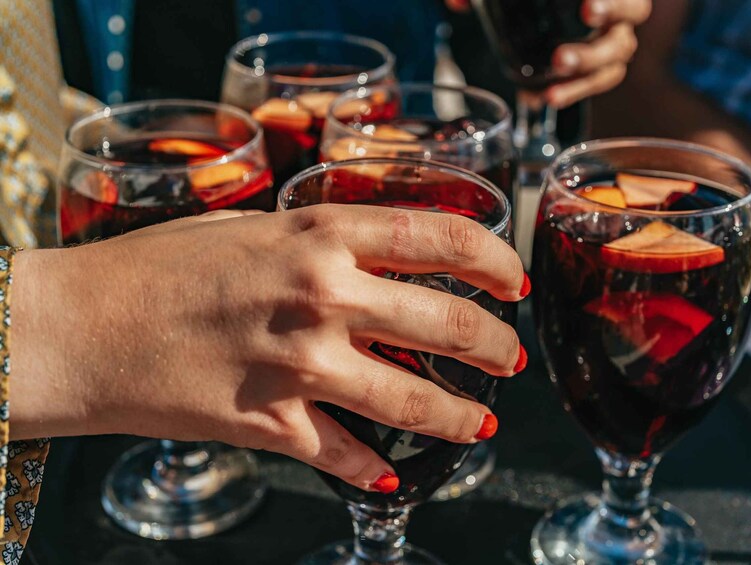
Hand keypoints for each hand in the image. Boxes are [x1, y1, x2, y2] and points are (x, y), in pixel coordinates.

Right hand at [11, 207, 525, 492]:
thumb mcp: (251, 227)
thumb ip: (319, 239)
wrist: (82, 327)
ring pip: (414, 402)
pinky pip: (347, 455)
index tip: (515, 280)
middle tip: (508, 356)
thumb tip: (377, 255)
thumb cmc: (157, 265)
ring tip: (480, 421)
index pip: (443, 239)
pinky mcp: (273, 424)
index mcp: (321, 233)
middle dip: (495, 346)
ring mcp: (301, 365)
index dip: (496, 261)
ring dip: (460, 416)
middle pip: (448, 324)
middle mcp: (323, 296)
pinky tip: (389, 473)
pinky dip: (374, 468)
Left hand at [445, 0, 650, 107]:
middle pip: (632, 20)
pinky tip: (546, 98)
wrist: (540, 11)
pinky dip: (573, 92)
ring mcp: (610, 38)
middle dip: (599, 41)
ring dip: (585, 73)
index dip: (614, 2)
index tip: (587, 10)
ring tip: (552, 81)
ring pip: (616, 58)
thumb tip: (458, 3)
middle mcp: (616, 9)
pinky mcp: (597, 68)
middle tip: (562, 56)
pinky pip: (595, 83)